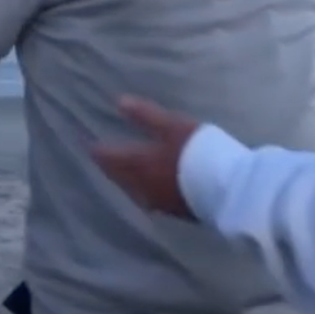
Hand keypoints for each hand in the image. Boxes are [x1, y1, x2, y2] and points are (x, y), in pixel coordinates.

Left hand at [88, 95, 203, 218]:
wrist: (226, 189)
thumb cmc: (196, 152)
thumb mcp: (171, 126)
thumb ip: (145, 115)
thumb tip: (119, 102)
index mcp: (135, 164)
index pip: (107, 157)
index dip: (97, 149)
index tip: (88, 143)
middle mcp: (140, 186)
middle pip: (118, 176)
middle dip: (109, 166)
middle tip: (103, 158)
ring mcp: (157, 202)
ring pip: (132, 189)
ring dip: (125, 179)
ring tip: (124, 171)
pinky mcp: (173, 211)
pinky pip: (149, 198)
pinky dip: (143, 188)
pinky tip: (150, 185)